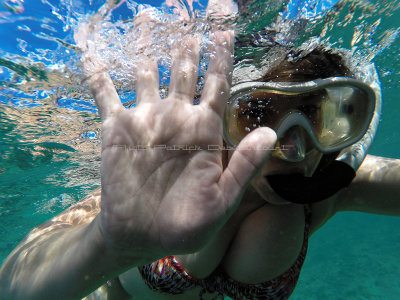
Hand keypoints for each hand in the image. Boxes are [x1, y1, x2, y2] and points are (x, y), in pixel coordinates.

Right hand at [87, 32, 276, 259]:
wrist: (142, 237)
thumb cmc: (186, 224)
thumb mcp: (223, 201)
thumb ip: (244, 166)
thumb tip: (270, 133)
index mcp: (204, 131)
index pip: (217, 83)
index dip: (221, 54)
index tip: (224, 26)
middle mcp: (176, 117)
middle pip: (184, 69)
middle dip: (187, 40)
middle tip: (188, 9)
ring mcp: (145, 120)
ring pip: (146, 72)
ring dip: (146, 46)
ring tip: (146, 17)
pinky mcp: (116, 129)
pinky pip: (105, 94)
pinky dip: (97, 74)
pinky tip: (91, 52)